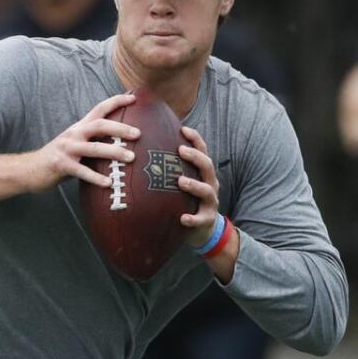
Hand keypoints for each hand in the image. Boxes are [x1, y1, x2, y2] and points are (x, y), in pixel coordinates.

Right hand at [26, 94, 139, 191]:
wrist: (30, 169)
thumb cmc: (59, 159)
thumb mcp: (76, 145)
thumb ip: (93, 142)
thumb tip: (121, 146)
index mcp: (79, 127)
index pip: (99, 108)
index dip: (116, 101)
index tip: (134, 98)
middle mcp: (74, 134)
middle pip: (100, 125)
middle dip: (120, 128)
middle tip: (138, 134)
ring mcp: (67, 149)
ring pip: (94, 148)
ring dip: (114, 152)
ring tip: (131, 158)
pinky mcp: (61, 165)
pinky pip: (81, 171)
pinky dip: (96, 177)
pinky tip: (108, 183)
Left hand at [176, 126, 221, 247]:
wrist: (203, 230)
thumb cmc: (187, 201)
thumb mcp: (183, 182)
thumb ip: (172, 168)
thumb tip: (147, 148)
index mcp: (203, 173)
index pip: (203, 151)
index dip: (196, 139)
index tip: (183, 129)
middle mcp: (210, 184)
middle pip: (207, 166)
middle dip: (195, 157)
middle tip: (181, 150)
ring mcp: (210, 202)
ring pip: (207, 191)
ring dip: (194, 185)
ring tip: (180, 181)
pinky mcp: (207, 220)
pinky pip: (201, 219)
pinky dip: (193, 219)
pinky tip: (182, 218)